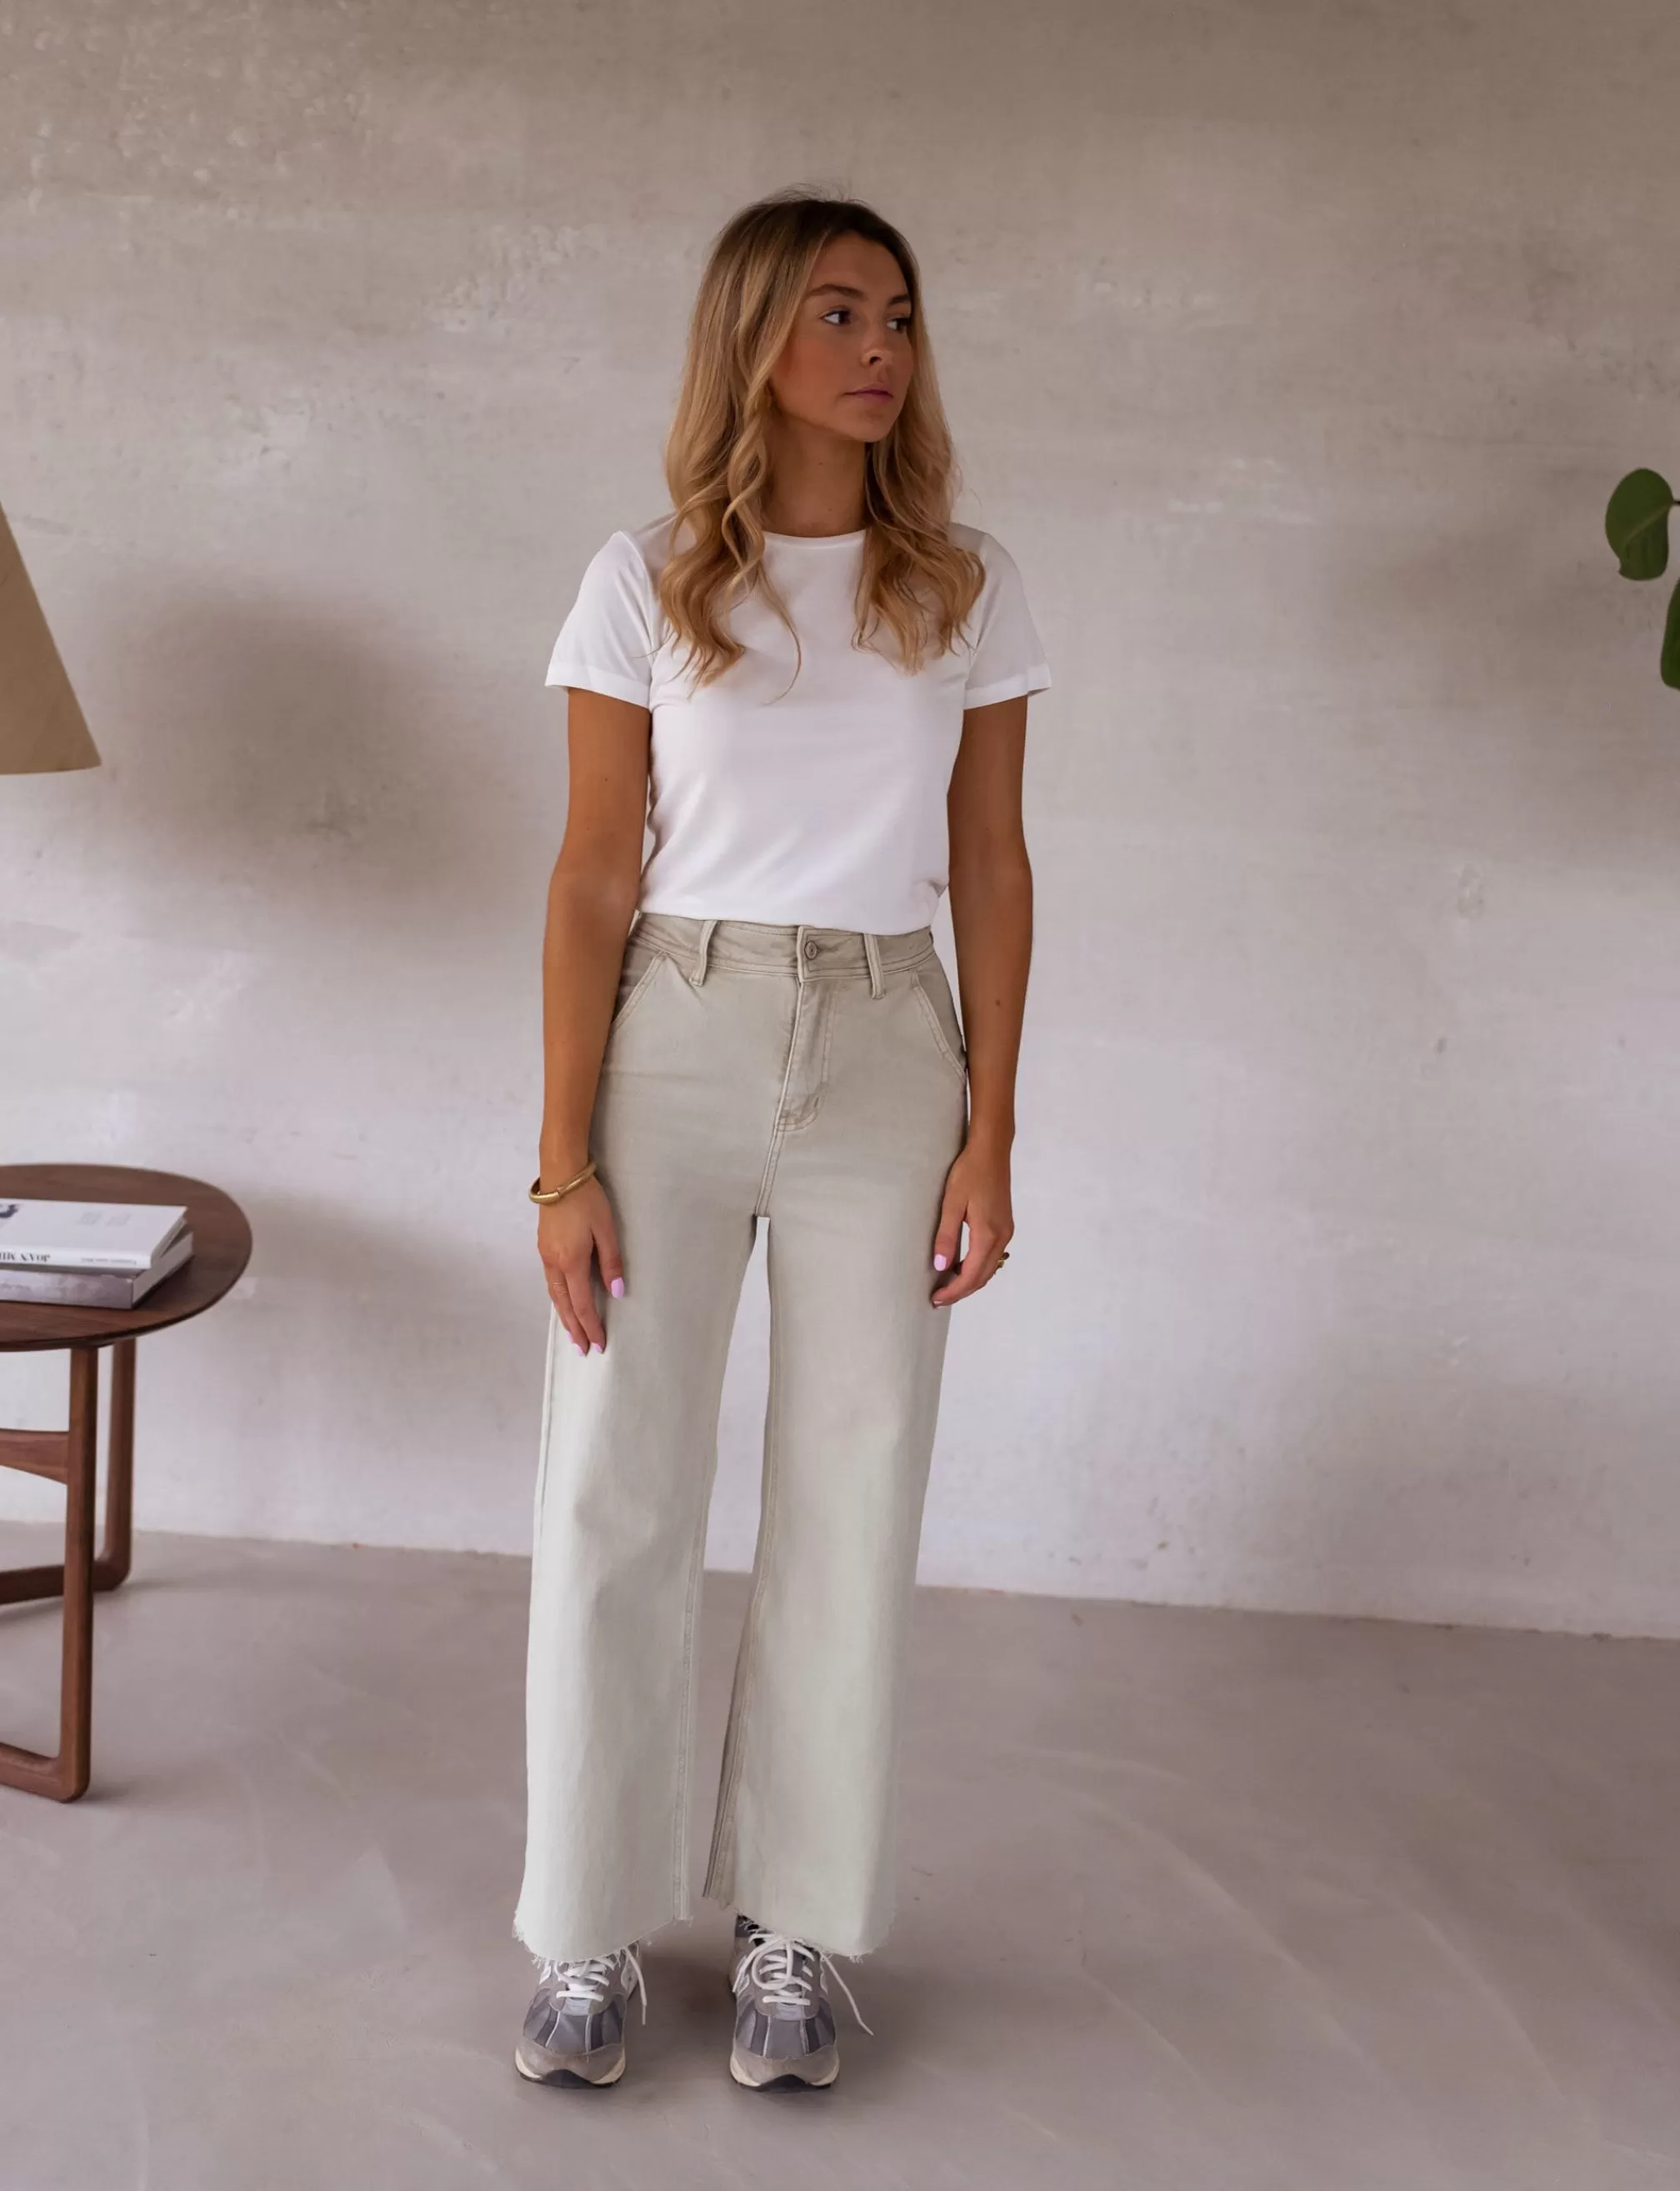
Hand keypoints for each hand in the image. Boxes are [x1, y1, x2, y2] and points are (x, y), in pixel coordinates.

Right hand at [537, 1177, 624, 1353]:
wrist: (560, 1175)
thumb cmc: (587, 1200)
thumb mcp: (606, 1230)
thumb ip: (612, 1263)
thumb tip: (617, 1293)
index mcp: (571, 1262)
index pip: (582, 1305)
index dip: (591, 1326)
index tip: (599, 1344)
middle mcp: (554, 1263)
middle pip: (564, 1306)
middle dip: (575, 1329)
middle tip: (583, 1350)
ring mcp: (545, 1255)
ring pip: (554, 1295)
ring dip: (564, 1316)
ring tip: (573, 1333)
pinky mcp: (543, 1246)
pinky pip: (550, 1282)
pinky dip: (557, 1299)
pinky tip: (563, 1302)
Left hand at [929, 1137, 1012, 1306]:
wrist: (991, 1151)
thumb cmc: (969, 1173)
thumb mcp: (952, 1204)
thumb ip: (947, 1237)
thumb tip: (941, 1266)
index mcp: (988, 1235)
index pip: (971, 1275)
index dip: (954, 1292)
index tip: (936, 1300)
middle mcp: (1001, 1237)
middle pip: (983, 1276)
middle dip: (962, 1291)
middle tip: (939, 1298)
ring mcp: (1006, 1232)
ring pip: (990, 1268)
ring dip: (971, 1280)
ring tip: (948, 1286)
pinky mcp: (1005, 1225)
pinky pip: (993, 1256)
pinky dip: (978, 1267)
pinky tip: (962, 1264)